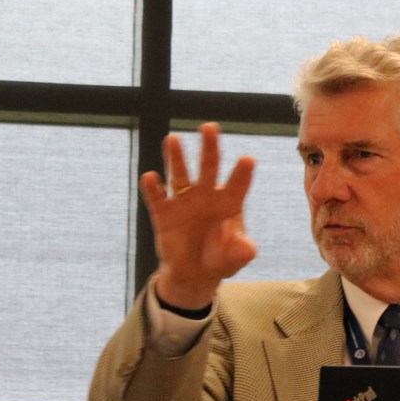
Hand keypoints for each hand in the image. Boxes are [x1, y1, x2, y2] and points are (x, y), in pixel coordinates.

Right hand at [139, 122, 256, 308]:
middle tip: (210, 127)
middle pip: (209, 167)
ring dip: (176, 157)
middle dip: (209, 147)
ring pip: (180, 174)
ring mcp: (184, 201)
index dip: (242, 173)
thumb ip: (240, 252)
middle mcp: (207, 195)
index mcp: (230, 202)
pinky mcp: (164, 212)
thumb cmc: (219, 259)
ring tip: (173, 139)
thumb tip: (249, 248)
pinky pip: (157, 197)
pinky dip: (153, 188)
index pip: (238, 184)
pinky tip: (150, 177)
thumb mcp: (232, 259)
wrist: (194, 273)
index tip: (248, 160)